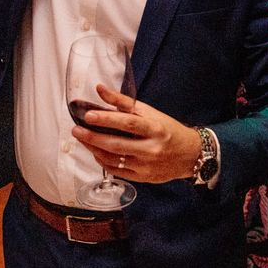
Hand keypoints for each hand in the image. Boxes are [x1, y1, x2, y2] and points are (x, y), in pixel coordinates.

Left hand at [72, 86, 203, 183]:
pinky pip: (118, 171)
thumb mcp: (150, 112)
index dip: (107, 118)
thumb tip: (99, 89)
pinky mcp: (143, 178)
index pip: (128, 122)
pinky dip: (103, 161)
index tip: (88, 115)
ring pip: (114, 159)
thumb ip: (123, 101)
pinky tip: (95, 152)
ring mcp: (147, 165)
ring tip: (82, 139)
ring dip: (94, 149)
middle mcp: (151, 148)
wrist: (190, 154)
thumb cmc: (167, 130)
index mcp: (155, 128)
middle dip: (93, 137)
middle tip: (76, 130)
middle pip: (117, 144)